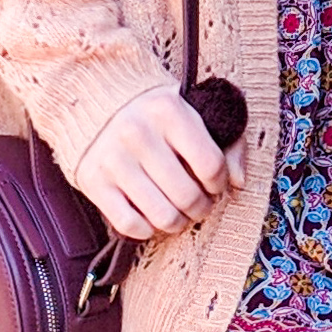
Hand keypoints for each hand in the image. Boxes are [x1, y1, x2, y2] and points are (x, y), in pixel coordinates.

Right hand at [83, 84, 243, 240]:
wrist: (97, 102)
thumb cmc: (157, 114)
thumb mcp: (194, 112)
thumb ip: (227, 143)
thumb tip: (239, 183)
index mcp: (168, 110)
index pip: (210, 165)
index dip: (219, 184)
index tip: (214, 185)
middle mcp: (137, 133)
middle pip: (187, 196)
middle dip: (201, 207)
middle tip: (199, 204)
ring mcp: (112, 159)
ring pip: (162, 216)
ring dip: (178, 222)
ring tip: (179, 213)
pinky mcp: (93, 181)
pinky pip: (130, 225)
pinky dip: (148, 229)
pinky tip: (152, 216)